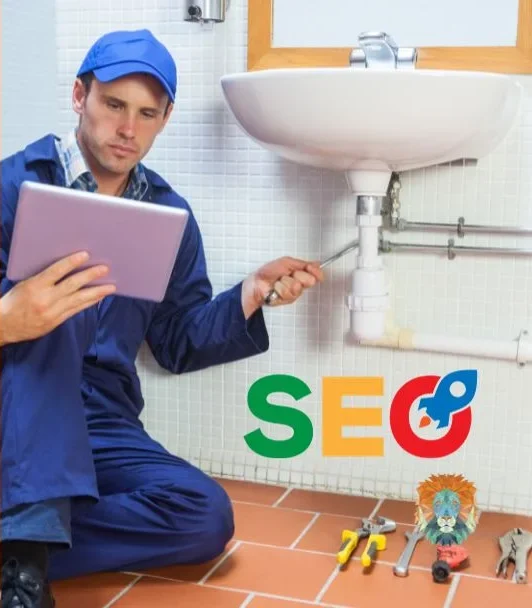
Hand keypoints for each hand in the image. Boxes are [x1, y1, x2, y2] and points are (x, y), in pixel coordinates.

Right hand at [0, 251, 115, 345]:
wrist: (4, 325)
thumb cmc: (14, 300)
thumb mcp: (25, 284)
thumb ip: (45, 278)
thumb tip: (67, 268)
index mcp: (35, 285)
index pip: (56, 271)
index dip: (71, 262)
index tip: (85, 255)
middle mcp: (45, 299)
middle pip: (73, 285)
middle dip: (90, 276)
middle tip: (105, 269)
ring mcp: (53, 311)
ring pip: (79, 299)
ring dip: (97, 292)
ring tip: (111, 286)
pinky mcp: (57, 321)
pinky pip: (77, 310)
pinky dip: (89, 303)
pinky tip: (99, 297)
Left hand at [241, 256, 323, 317]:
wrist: (257, 283)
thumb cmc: (268, 272)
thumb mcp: (286, 262)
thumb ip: (302, 263)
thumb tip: (317, 263)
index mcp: (301, 274)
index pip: (316, 274)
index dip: (316, 271)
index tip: (310, 268)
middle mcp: (300, 284)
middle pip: (310, 280)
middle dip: (298, 275)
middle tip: (288, 274)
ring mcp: (295, 293)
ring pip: (297, 286)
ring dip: (285, 281)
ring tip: (278, 281)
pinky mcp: (289, 300)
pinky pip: (288, 292)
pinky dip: (279, 287)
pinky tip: (275, 288)